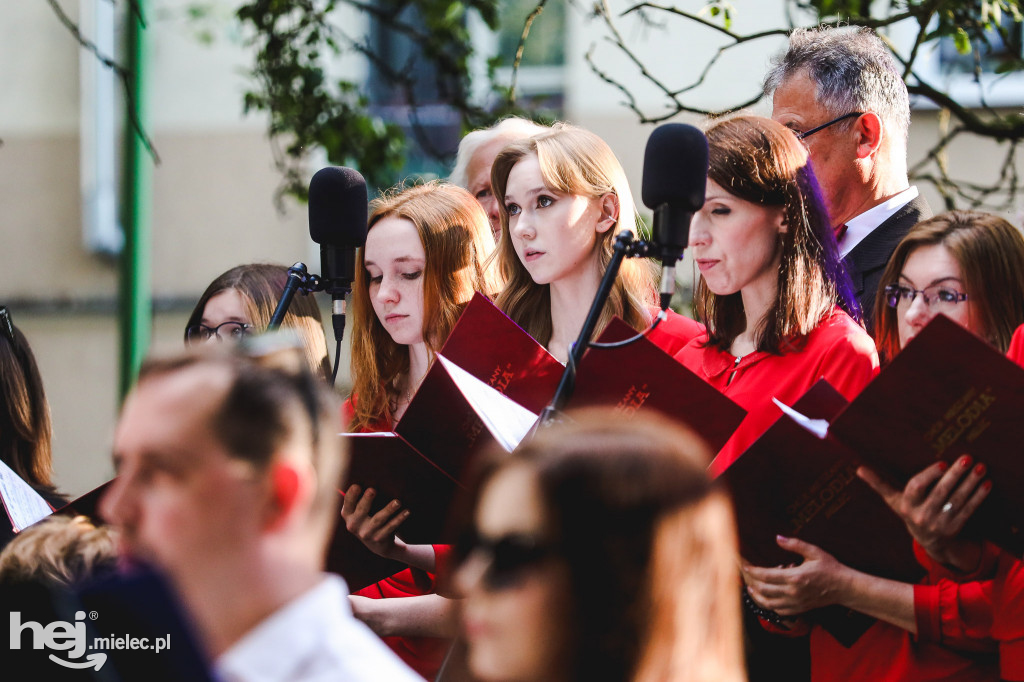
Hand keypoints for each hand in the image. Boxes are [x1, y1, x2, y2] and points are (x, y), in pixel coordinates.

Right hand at [341, 484, 409, 559]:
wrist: (378, 545)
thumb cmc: (368, 519)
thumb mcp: (360, 512)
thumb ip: (360, 499)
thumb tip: (371, 476)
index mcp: (348, 514)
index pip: (347, 503)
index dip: (351, 495)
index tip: (357, 485)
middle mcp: (354, 525)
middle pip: (361, 510)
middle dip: (367, 500)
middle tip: (373, 489)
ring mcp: (366, 533)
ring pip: (378, 519)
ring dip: (388, 510)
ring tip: (397, 502)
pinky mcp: (379, 538)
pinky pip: (391, 527)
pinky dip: (399, 519)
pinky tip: (407, 511)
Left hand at [741, 536, 852, 616]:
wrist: (844, 587)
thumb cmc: (830, 568)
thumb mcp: (814, 552)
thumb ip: (794, 544)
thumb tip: (777, 538)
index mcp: (795, 577)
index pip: (766, 575)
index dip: (753, 570)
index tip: (745, 565)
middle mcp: (793, 592)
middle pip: (764, 590)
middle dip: (752, 582)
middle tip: (746, 575)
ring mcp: (796, 603)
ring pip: (769, 604)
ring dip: (758, 596)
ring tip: (751, 589)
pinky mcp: (800, 609)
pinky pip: (779, 611)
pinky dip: (770, 605)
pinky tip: (768, 598)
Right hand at [857, 457, 989, 569]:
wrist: (930, 542)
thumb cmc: (910, 512)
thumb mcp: (893, 500)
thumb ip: (879, 483)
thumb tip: (859, 468)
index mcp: (906, 506)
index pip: (916, 488)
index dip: (929, 476)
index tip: (942, 463)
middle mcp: (922, 516)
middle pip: (940, 493)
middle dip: (955, 475)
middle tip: (966, 458)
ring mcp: (940, 524)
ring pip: (957, 500)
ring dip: (970, 483)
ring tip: (980, 468)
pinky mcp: (956, 528)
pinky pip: (969, 510)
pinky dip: (978, 497)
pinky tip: (986, 484)